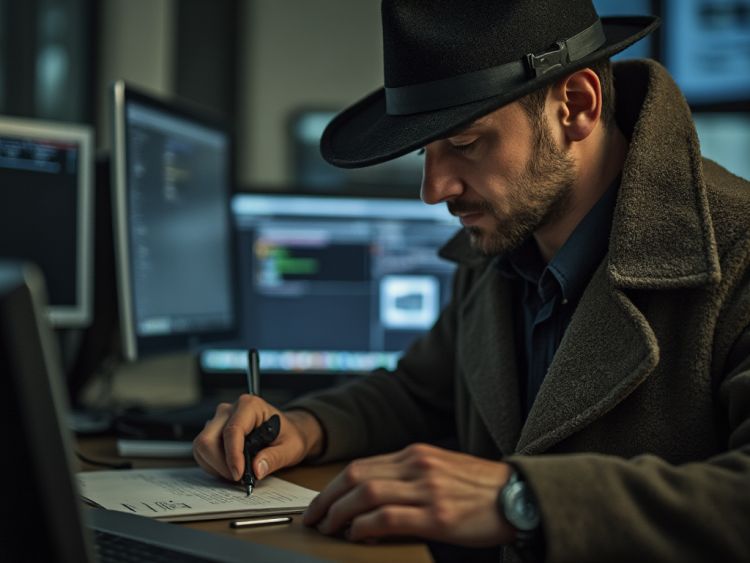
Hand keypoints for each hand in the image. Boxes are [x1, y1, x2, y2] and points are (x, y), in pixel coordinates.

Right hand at [192, 394, 323, 481]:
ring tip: (237, 473)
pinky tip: (230, 468)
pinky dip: (213, 465)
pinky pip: (202, 451)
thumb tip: (256, 469)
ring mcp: (219, 420)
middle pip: (209, 439)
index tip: (238, 475)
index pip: (232, 430)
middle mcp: (230, 409)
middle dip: (221, 464)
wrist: (287, 432)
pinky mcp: (213, 431)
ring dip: (216, 466)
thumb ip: (275, 457)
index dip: (232, 456)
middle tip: (239, 477)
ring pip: (202, 446)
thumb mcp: (291, 448)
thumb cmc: (289, 435)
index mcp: (250, 406)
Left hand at [303, 443, 515, 546]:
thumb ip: (408, 477)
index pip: (362, 466)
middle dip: (327, 498)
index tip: (321, 502)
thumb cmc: (480, 488)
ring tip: (330, 528)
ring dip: (339, 512)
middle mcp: (417, 465)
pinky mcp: (437, 515)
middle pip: (356, 476)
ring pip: (366, 494)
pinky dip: (365, 526)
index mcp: (416, 454)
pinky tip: (357, 534)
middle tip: (314, 518)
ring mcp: (427, 489)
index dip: (334, 485)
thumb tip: (371, 498)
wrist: (519, 496)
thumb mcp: (440, 470)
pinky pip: (387, 517)